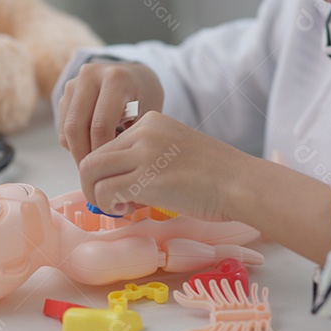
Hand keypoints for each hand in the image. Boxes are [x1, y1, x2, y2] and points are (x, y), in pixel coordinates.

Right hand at [57, 62, 163, 164]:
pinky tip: (91, 148)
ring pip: (66, 128)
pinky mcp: (65, 93)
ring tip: (95, 165)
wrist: (135, 76)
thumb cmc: (145, 97)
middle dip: (84, 156)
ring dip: (77, 152)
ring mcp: (74, 83)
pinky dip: (73, 143)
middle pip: (76, 127)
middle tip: (95, 176)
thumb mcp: (148, 114)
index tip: (109, 170)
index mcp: (116, 79)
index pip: (100, 125)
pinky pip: (63, 126)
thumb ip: (132, 135)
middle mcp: (91, 76)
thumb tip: (114, 166)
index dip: (101, 153)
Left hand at [77, 111, 253, 220]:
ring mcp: (143, 152)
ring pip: (91, 172)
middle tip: (113, 203)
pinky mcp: (144, 177)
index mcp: (152, 120)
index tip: (123, 189)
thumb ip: (147, 160)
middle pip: (92, 156)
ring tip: (121, 208)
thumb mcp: (176, 153)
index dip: (108, 171)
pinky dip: (110, 205)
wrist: (240, 183)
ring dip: (98, 196)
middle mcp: (143, 130)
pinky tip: (130, 210)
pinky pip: (105, 191)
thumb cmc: (216, 176)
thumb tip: (117, 188)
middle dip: (95, 184)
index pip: (108, 144)